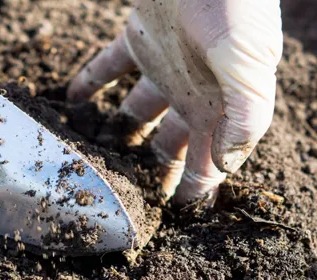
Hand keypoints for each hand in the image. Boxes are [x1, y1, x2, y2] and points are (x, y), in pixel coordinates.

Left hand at [67, 0, 282, 202]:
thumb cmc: (235, 8)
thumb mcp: (247, 65)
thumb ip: (243, 117)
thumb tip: (225, 168)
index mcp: (221, 107)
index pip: (206, 163)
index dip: (191, 193)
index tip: (167, 222)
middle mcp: (193, 93)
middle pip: (167, 147)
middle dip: (149, 174)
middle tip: (121, 203)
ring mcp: (164, 68)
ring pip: (134, 114)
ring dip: (113, 135)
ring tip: (85, 161)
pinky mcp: (139, 41)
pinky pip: (106, 71)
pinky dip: (87, 86)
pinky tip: (70, 103)